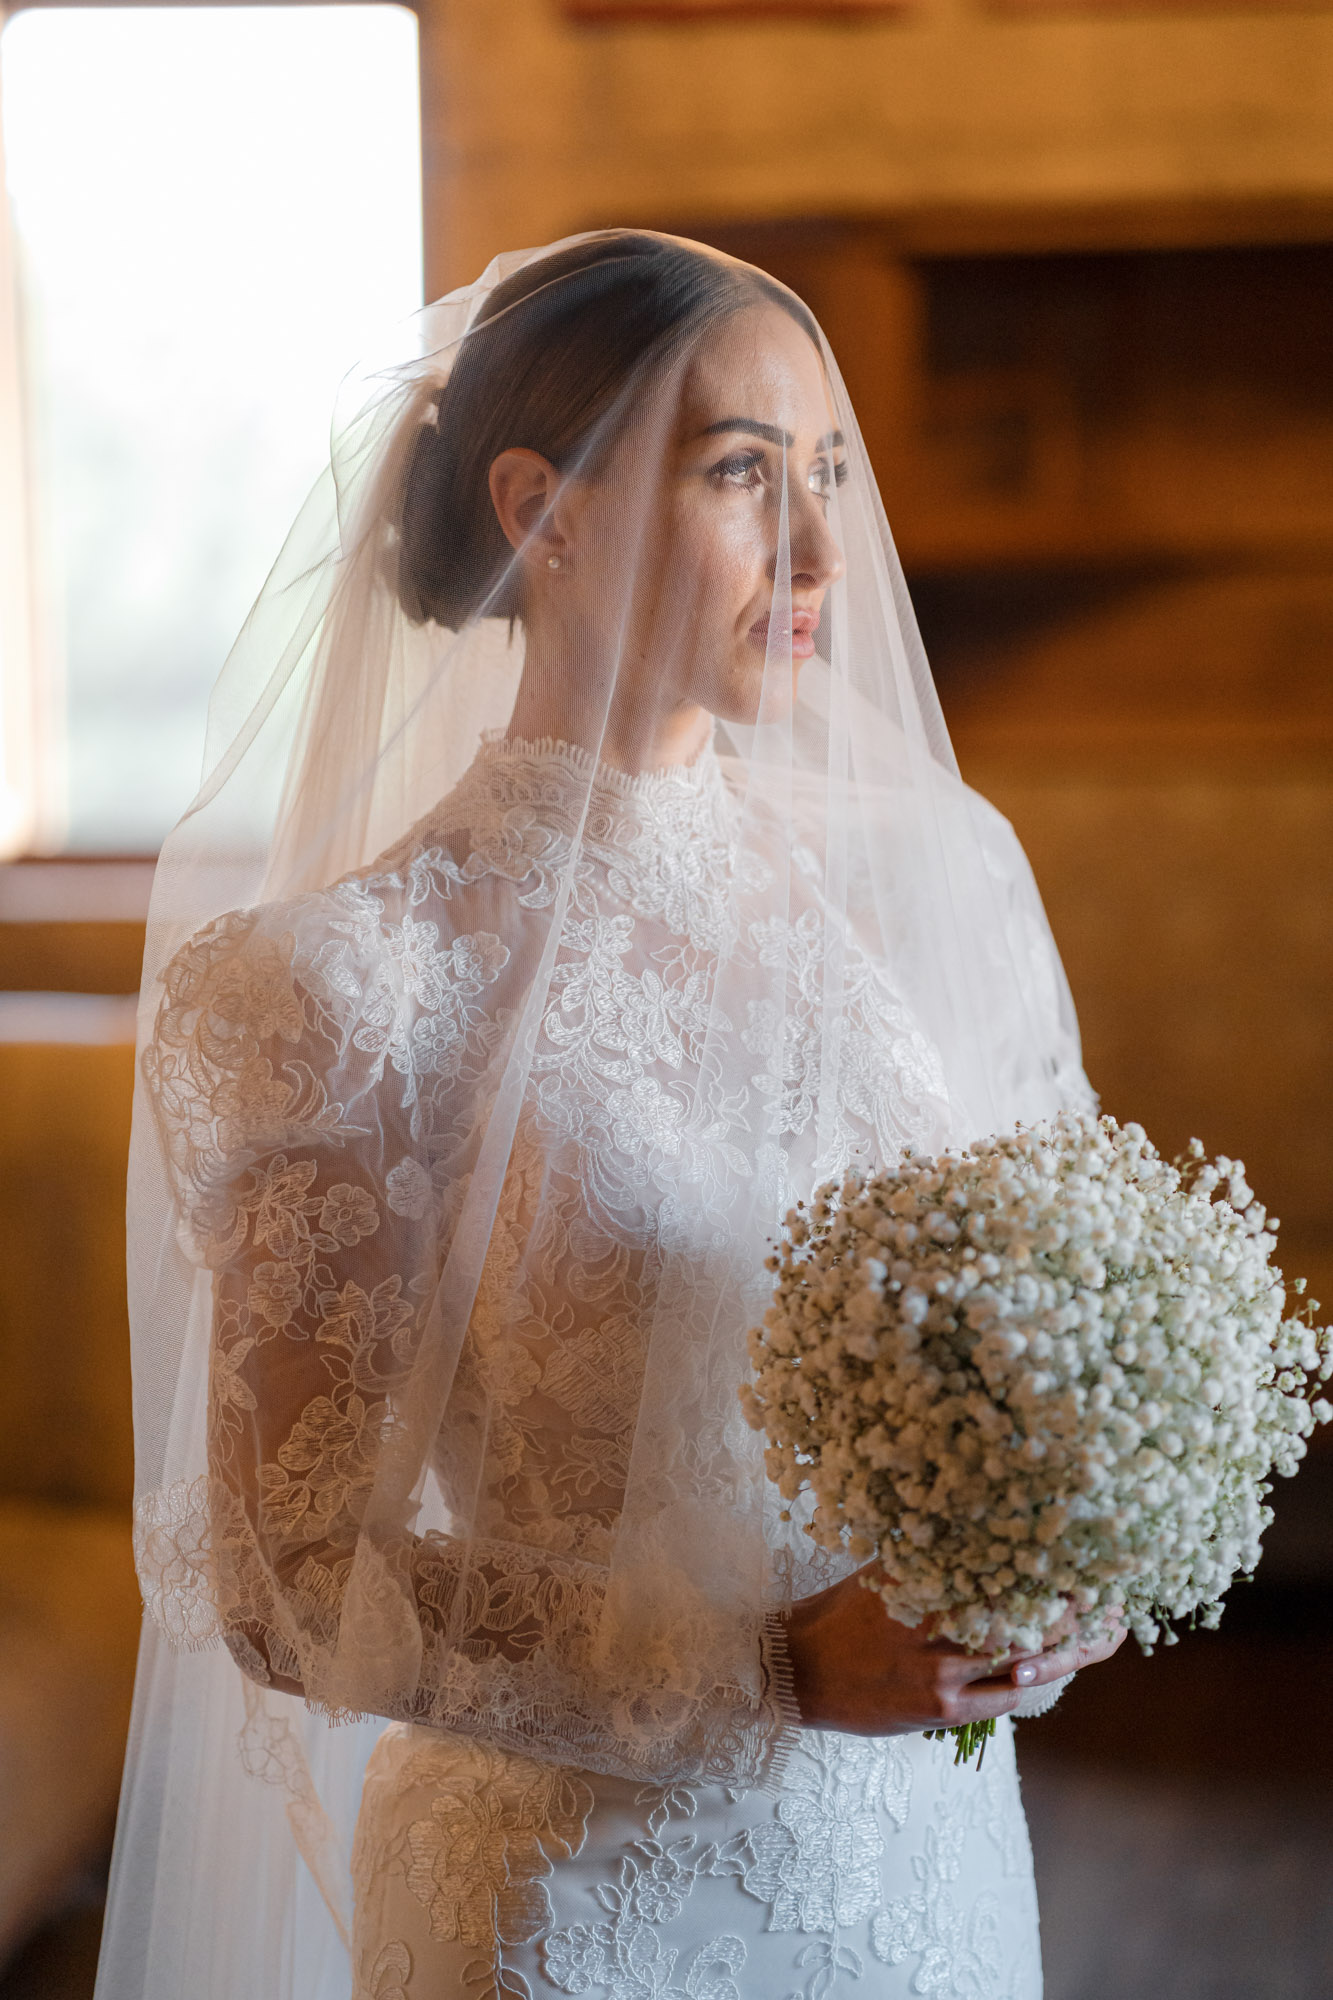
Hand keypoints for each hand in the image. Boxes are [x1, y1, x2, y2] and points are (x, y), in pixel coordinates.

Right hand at [782, 1565, 1125, 1736]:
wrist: (799, 1672)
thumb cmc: (838, 1615)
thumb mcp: (880, 1574)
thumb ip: (927, 1560)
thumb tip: (976, 1536)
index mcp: (922, 1580)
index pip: (999, 1568)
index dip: (1046, 1565)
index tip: (1082, 1556)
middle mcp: (934, 1620)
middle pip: (1021, 1611)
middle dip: (1072, 1607)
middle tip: (1112, 1597)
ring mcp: (938, 1667)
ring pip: (1020, 1655)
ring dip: (1064, 1646)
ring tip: (1102, 1632)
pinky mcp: (939, 1707)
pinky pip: (1001, 1695)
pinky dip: (1028, 1680)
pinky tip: (1049, 1669)